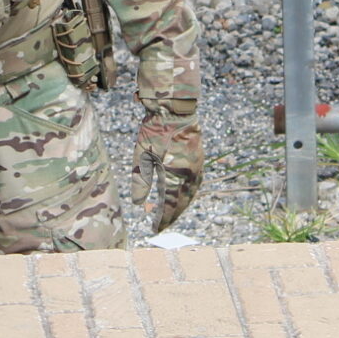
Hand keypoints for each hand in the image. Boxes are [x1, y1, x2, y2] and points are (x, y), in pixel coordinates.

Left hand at [129, 110, 204, 230]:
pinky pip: (196, 183)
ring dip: (182, 206)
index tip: (155, 228)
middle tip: (162, 226)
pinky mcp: (199, 160)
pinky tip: (184, 197)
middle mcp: (189, 173)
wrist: (175, 109)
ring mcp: (197, 166)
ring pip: (191, 193)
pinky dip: (189, 194)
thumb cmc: (155, 130)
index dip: (162, 218)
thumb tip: (139, 204)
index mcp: (174, 173)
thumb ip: (141, 180)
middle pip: (182, 202)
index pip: (169, 203)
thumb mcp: (142, 154)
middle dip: (172, 215)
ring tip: (172, 215)